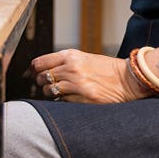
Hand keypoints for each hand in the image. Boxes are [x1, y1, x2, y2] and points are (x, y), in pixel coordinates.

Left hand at [29, 49, 152, 103]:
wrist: (127, 80)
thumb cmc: (105, 69)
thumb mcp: (83, 58)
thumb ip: (63, 62)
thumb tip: (40, 70)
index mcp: (71, 55)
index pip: (40, 62)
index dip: (33, 69)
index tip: (31, 73)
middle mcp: (71, 69)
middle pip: (42, 77)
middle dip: (41, 82)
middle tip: (46, 84)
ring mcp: (76, 85)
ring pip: (50, 91)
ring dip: (51, 93)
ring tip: (60, 91)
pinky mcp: (82, 99)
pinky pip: (62, 101)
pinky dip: (62, 101)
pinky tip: (71, 97)